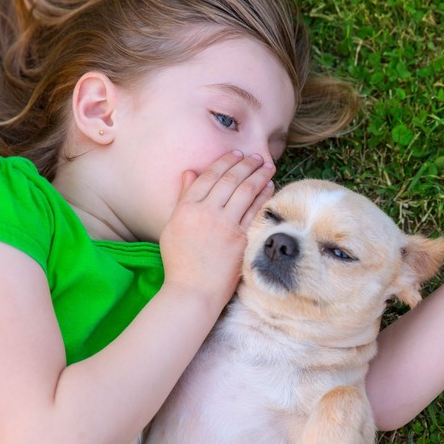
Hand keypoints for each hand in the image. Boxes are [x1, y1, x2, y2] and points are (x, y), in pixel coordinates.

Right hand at [159, 151, 274, 302]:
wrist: (193, 289)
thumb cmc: (180, 261)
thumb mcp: (173, 225)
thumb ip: (183, 197)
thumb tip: (191, 172)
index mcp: (187, 208)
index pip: (209, 176)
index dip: (225, 162)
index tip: (236, 154)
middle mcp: (206, 212)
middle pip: (230, 180)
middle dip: (246, 164)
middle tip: (257, 157)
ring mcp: (225, 225)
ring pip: (245, 191)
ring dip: (258, 175)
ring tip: (268, 166)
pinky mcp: (241, 238)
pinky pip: (255, 211)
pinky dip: (264, 196)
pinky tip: (270, 187)